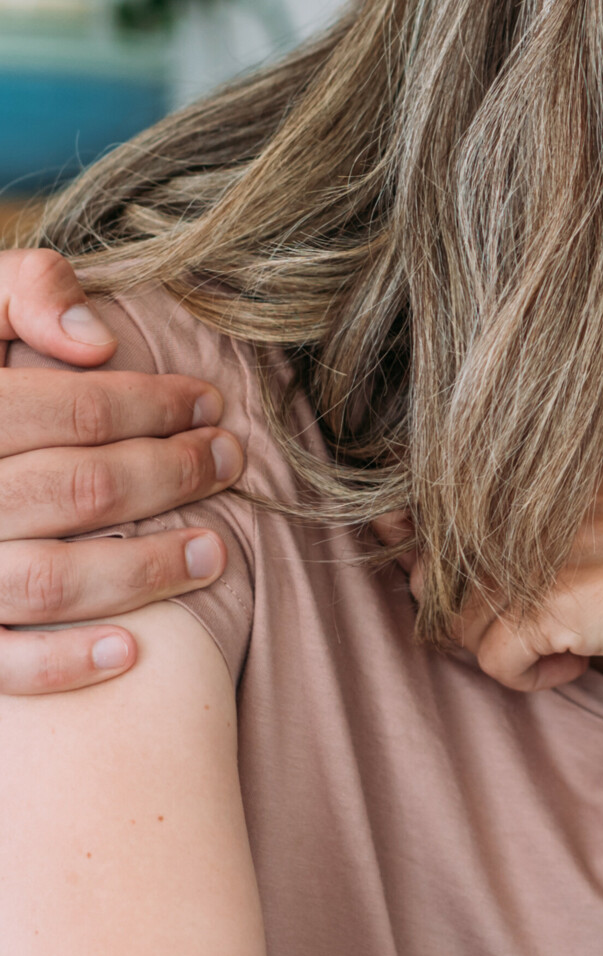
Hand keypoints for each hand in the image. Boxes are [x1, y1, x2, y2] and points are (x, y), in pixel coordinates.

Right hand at [0, 249, 243, 694]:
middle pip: (77, 492)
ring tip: (215, 550)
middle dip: (169, 477)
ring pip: (48, 581)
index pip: (75, 411)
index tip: (209, 402)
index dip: (156, 405)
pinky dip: (58, 664)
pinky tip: (130, 650)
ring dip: (143, 571)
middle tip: (229, 461)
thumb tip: (99, 341)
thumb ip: (19, 292)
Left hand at [450, 444, 602, 693]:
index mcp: (560, 459)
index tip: (515, 585)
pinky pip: (491, 656)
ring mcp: (546, 540)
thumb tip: (418, 540)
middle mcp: (541, 488)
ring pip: (456, 616)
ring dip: (508, 644)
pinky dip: (529, 677)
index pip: (450, 503)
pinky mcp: (556, 596)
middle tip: (547, 623)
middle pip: (441, 564)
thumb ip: (544, 518)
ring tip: (573, 642)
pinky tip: (582, 664)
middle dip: (478, 606)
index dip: (459, 557)